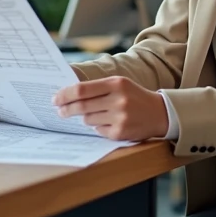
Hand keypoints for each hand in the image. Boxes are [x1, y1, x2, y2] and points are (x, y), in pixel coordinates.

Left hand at [52, 76, 168, 140]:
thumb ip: (97, 88)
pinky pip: (98, 131)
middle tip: (60, 111)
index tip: (55, 99)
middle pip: (81, 106)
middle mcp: (118, 100)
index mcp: (116, 84)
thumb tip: (69, 95)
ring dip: (86, 118)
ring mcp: (120, 117)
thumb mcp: (119, 85)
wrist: (160, 113)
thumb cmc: (134, 97)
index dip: (65, 95)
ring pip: (88, 120)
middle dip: (67, 109)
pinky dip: (98, 127)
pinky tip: (109, 123)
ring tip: (96, 114)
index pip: (82, 90)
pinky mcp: (120, 133)